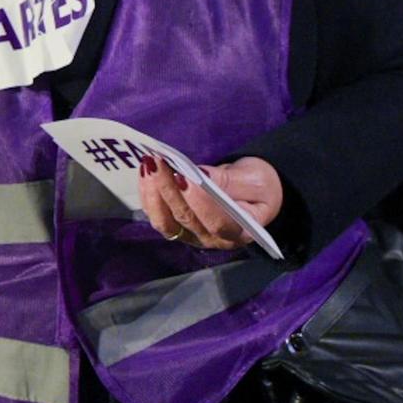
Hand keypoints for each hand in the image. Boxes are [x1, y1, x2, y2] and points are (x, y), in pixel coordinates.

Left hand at [138, 156, 280, 251]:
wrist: (252, 194)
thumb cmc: (258, 188)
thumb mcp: (255, 181)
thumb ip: (231, 182)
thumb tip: (203, 176)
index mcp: (240, 232)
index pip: (217, 223)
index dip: (199, 202)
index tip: (185, 177)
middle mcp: (213, 240)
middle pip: (186, 220)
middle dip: (168, 189)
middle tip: (157, 162)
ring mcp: (192, 237)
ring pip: (166, 222)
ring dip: (153, 193)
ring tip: (149, 165)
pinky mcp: (178, 228)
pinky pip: (158, 216)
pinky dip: (148, 195)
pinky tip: (145, 173)